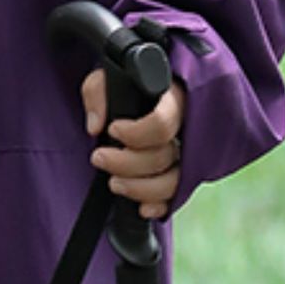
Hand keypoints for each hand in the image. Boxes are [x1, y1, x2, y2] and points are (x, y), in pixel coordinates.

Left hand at [80, 70, 186, 218]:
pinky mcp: (181, 175)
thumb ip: (97, 92)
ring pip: (174, 181)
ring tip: (113, 183)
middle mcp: (187, 128)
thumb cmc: (125, 83)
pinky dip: (159, 206)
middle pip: (165, 155)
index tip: (113, 129)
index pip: (163, 123)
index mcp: (174, 98)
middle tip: (99, 157)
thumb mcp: (107, 76)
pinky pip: (177, 198)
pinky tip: (141, 207)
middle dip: (126, 162)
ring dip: (140, 188)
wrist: (137, 92)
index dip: (135, 133)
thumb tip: (96, 126)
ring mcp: (188, 154)